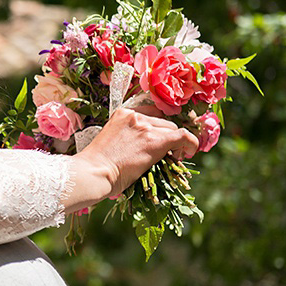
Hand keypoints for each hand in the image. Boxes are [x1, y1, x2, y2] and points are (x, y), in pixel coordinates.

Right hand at [76, 107, 198, 198]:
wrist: (94, 172)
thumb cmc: (96, 165)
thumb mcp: (110, 141)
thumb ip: (127, 137)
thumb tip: (143, 147)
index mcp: (122, 114)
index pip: (149, 115)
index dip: (158, 128)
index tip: (158, 139)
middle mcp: (135, 116)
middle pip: (162, 122)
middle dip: (166, 137)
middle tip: (167, 153)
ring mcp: (146, 127)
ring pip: (172, 130)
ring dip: (174, 144)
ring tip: (174, 157)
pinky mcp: (156, 140)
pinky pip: (183, 136)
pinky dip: (191, 143)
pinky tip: (190, 152)